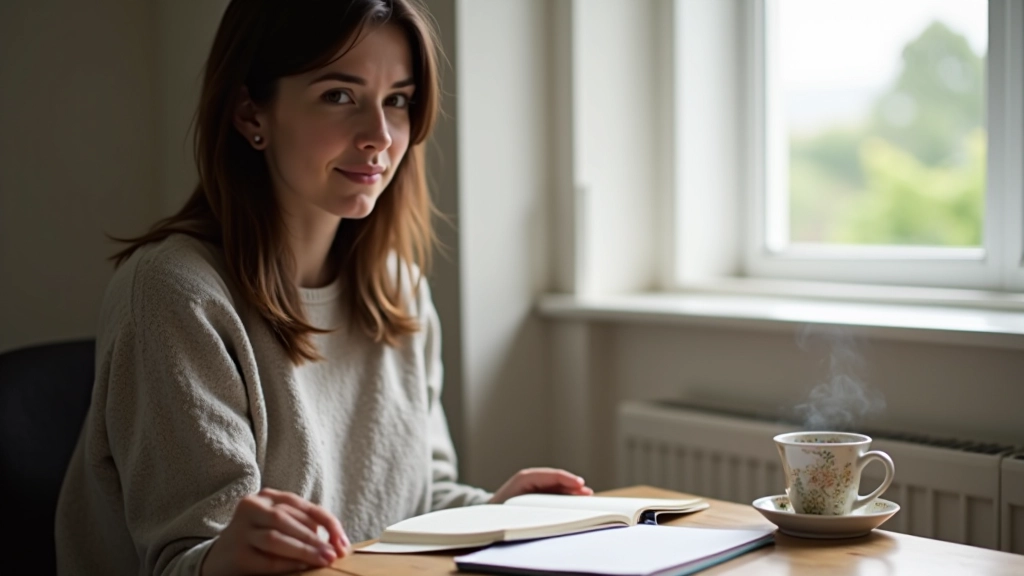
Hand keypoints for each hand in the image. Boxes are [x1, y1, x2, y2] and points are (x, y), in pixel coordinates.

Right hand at [201, 487, 351, 575]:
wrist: (220, 559)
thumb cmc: (260, 540)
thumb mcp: (281, 526)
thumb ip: (304, 527)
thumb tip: (336, 543)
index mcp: (268, 497)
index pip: (303, 506)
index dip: (328, 523)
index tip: (342, 542)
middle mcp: (252, 507)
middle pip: (288, 520)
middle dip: (315, 539)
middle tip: (334, 555)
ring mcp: (240, 530)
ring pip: (276, 538)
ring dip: (303, 551)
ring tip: (323, 560)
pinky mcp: (236, 553)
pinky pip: (266, 559)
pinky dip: (286, 563)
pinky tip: (301, 568)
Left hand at [488, 467, 593, 503]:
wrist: (486, 513)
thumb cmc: (498, 510)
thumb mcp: (514, 508)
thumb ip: (532, 509)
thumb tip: (551, 508)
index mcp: (524, 478)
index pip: (551, 475)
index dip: (567, 479)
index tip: (580, 484)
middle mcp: (530, 478)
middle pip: (556, 479)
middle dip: (572, 485)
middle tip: (587, 493)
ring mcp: (533, 485)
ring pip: (556, 485)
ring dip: (570, 491)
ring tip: (586, 496)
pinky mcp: (535, 492)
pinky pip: (553, 491)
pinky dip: (564, 495)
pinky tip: (575, 500)